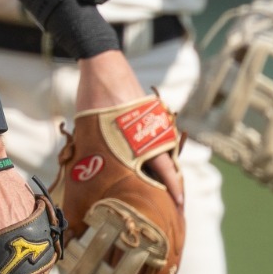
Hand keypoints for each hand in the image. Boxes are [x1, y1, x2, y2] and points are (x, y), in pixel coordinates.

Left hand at [74, 49, 184, 206]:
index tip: (179, 206)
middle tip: (174, 207)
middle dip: (172, 186)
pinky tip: (149, 166)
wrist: (102, 66)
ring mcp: (154, 123)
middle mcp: (154, 132)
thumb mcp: (93, 130)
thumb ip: (100, 153)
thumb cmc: (94, 98)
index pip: (167, 171)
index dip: (174, 190)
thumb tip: (96, 177)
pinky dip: (154, 154)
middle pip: (169, 165)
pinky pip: (155, 140)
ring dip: (163, 171)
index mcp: (143, 139)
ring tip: (162, 192)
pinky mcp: (149, 116)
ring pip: (163, 153)